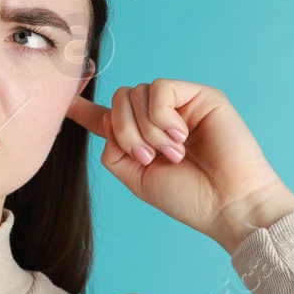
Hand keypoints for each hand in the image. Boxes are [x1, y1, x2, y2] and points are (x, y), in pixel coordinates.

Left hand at [66, 78, 293, 253]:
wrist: (228, 204)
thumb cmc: (189, 197)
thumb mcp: (137, 178)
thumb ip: (114, 149)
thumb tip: (103, 118)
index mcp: (143, 138)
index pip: (109, 117)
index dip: (85, 109)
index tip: (65, 102)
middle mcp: (160, 118)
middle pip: (118, 101)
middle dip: (124, 132)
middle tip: (149, 158)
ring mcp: (180, 105)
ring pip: (135, 94)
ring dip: (146, 130)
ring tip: (171, 154)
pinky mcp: (200, 95)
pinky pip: (160, 88)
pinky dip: (162, 116)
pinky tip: (180, 137)